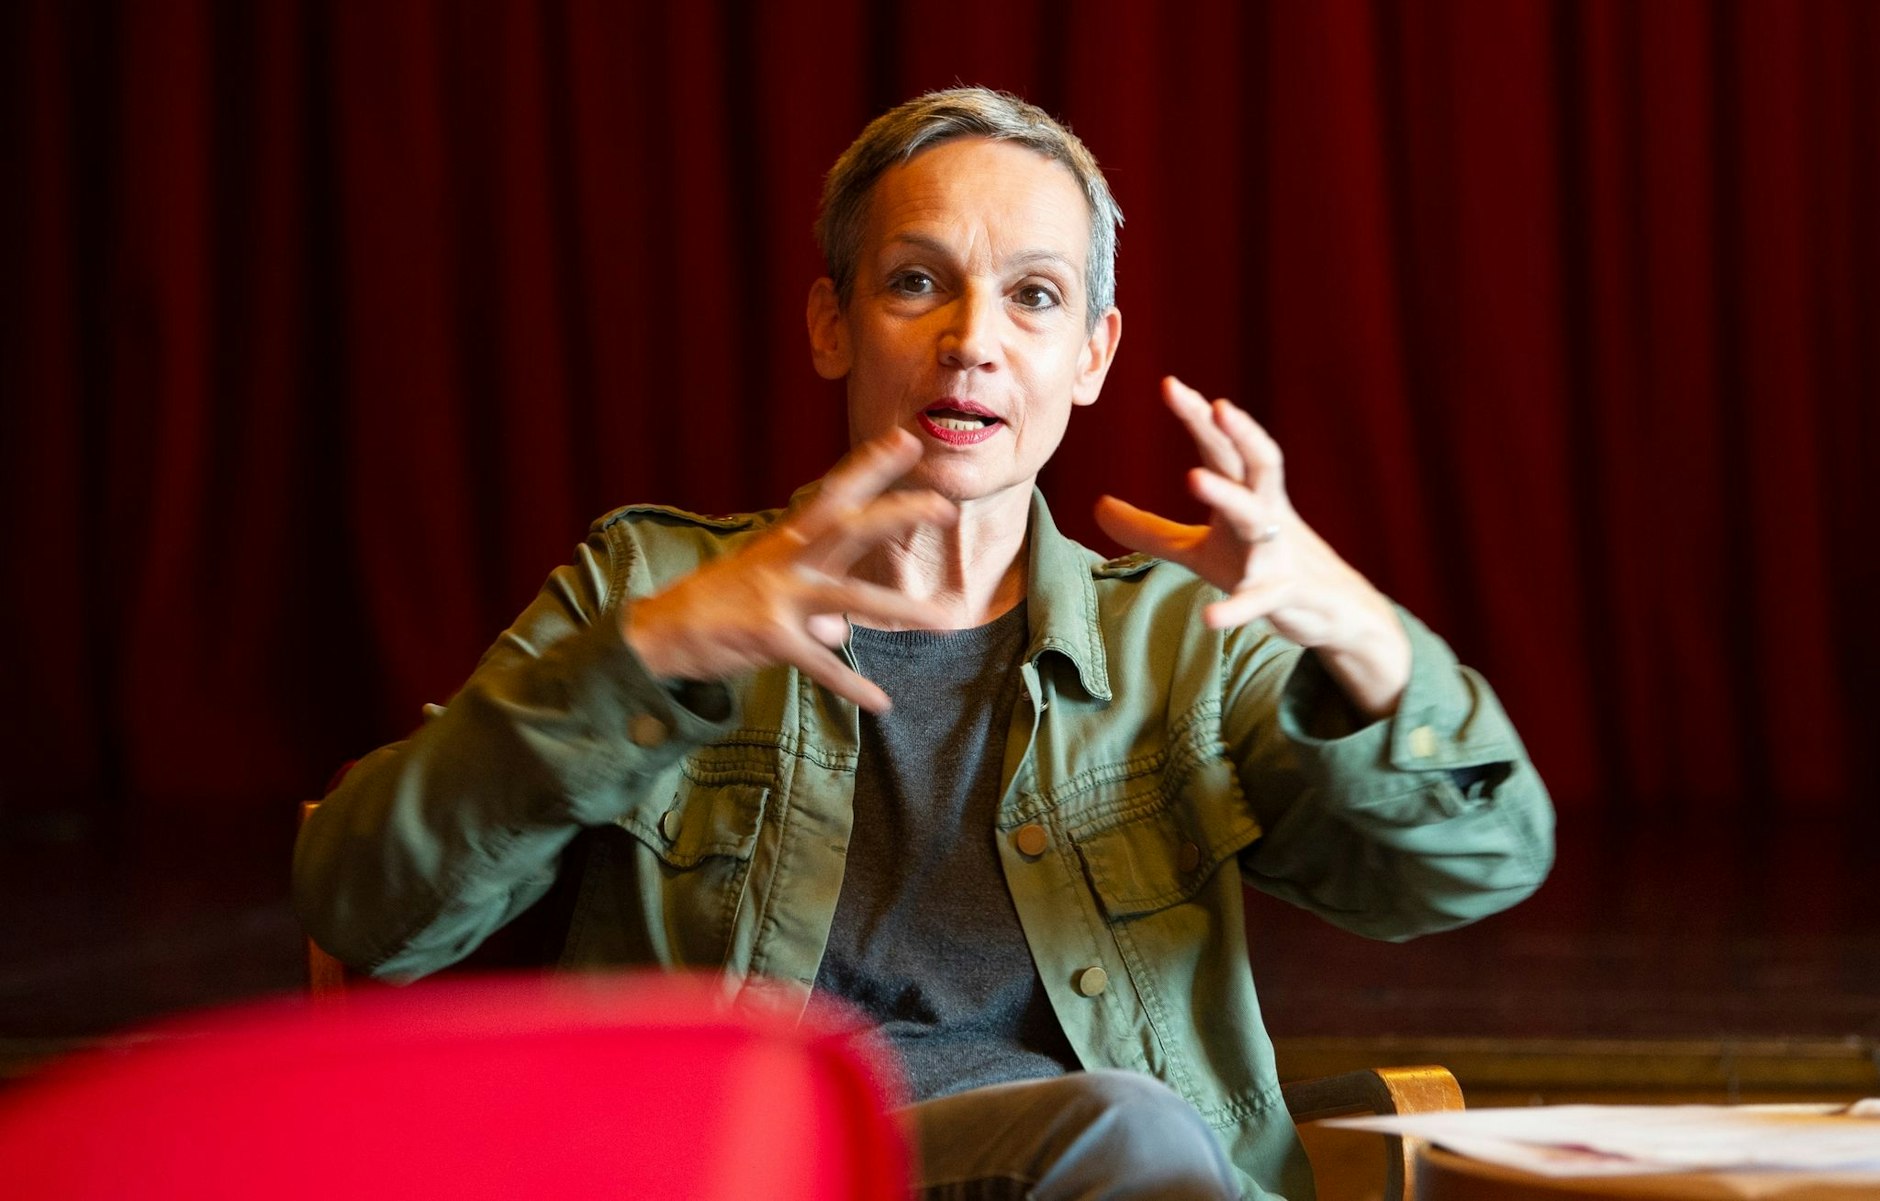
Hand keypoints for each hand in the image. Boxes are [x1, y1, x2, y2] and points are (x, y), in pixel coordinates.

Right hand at [623, 431, 956, 712]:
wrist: (661, 632)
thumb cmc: (719, 605)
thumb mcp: (767, 589)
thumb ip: (813, 605)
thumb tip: (839, 634)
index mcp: (787, 540)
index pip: (834, 494)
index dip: (871, 467)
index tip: (906, 441)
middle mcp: (787, 559)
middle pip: (851, 528)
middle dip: (898, 514)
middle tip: (945, 506)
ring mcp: (780, 596)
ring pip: (852, 597)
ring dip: (903, 610)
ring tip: (948, 621)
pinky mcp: (772, 638)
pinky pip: (821, 665)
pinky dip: (852, 685)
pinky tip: (881, 702)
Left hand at [1093, 376, 1409, 717]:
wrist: (1330, 608)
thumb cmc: (1259, 565)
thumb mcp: (1199, 549)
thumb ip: (1151, 530)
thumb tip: (1096, 507)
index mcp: (1247, 494)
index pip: (1223, 448)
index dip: (1200, 416)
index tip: (1170, 385)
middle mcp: (1267, 513)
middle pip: (1256, 463)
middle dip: (1238, 432)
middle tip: (1214, 405)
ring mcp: (1278, 552)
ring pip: (1258, 518)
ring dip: (1227, 496)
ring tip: (1193, 477)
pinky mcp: (1284, 594)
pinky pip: (1259, 599)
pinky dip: (1237, 607)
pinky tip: (1210, 618)